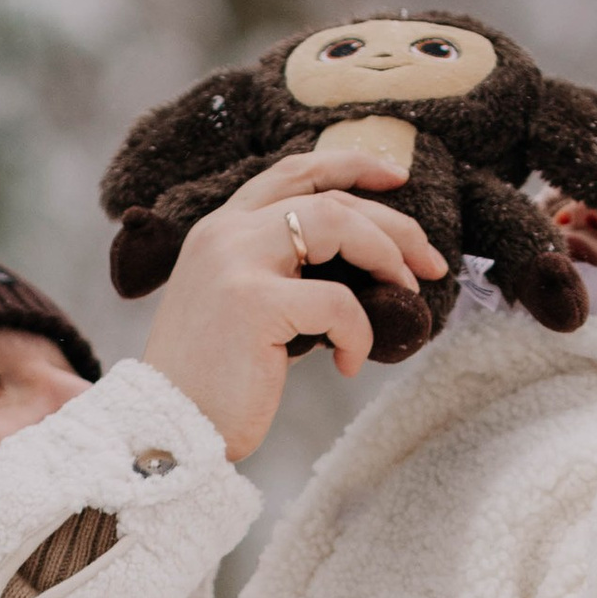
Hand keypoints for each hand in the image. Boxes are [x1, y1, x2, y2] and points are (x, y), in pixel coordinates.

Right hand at [142, 156, 446, 458]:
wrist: (165, 433)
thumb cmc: (211, 385)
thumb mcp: (244, 312)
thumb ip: (284, 278)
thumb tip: (363, 273)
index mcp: (219, 230)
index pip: (292, 172)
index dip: (351, 164)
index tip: (397, 178)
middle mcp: (224, 233)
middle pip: (328, 195)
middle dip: (393, 224)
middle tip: (430, 262)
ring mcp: (235, 262)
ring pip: (337, 224)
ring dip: (387, 256)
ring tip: (407, 296)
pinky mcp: (253, 303)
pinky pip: (337, 302)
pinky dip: (359, 333)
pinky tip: (350, 364)